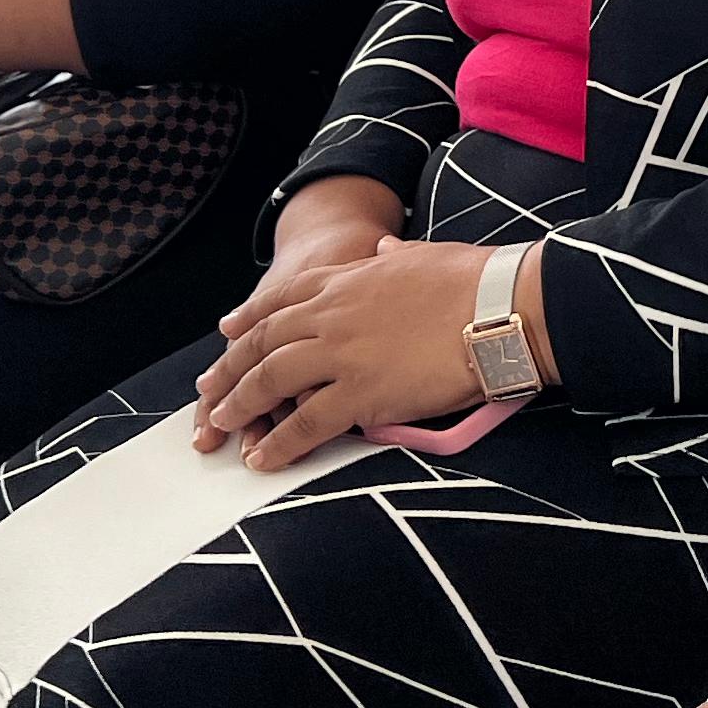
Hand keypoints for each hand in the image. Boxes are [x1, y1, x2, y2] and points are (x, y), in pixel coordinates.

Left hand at [194, 237, 505, 465]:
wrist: (500, 306)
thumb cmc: (474, 280)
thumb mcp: (424, 254)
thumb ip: (394, 257)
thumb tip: (384, 248)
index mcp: (347, 280)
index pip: (281, 298)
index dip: (249, 318)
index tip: (228, 331)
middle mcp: (332, 315)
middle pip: (263, 342)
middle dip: (230, 368)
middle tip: (208, 389)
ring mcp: (341, 354)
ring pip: (271, 381)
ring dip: (239, 405)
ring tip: (219, 427)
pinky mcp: (360, 393)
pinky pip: (305, 423)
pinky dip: (278, 444)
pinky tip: (261, 459)